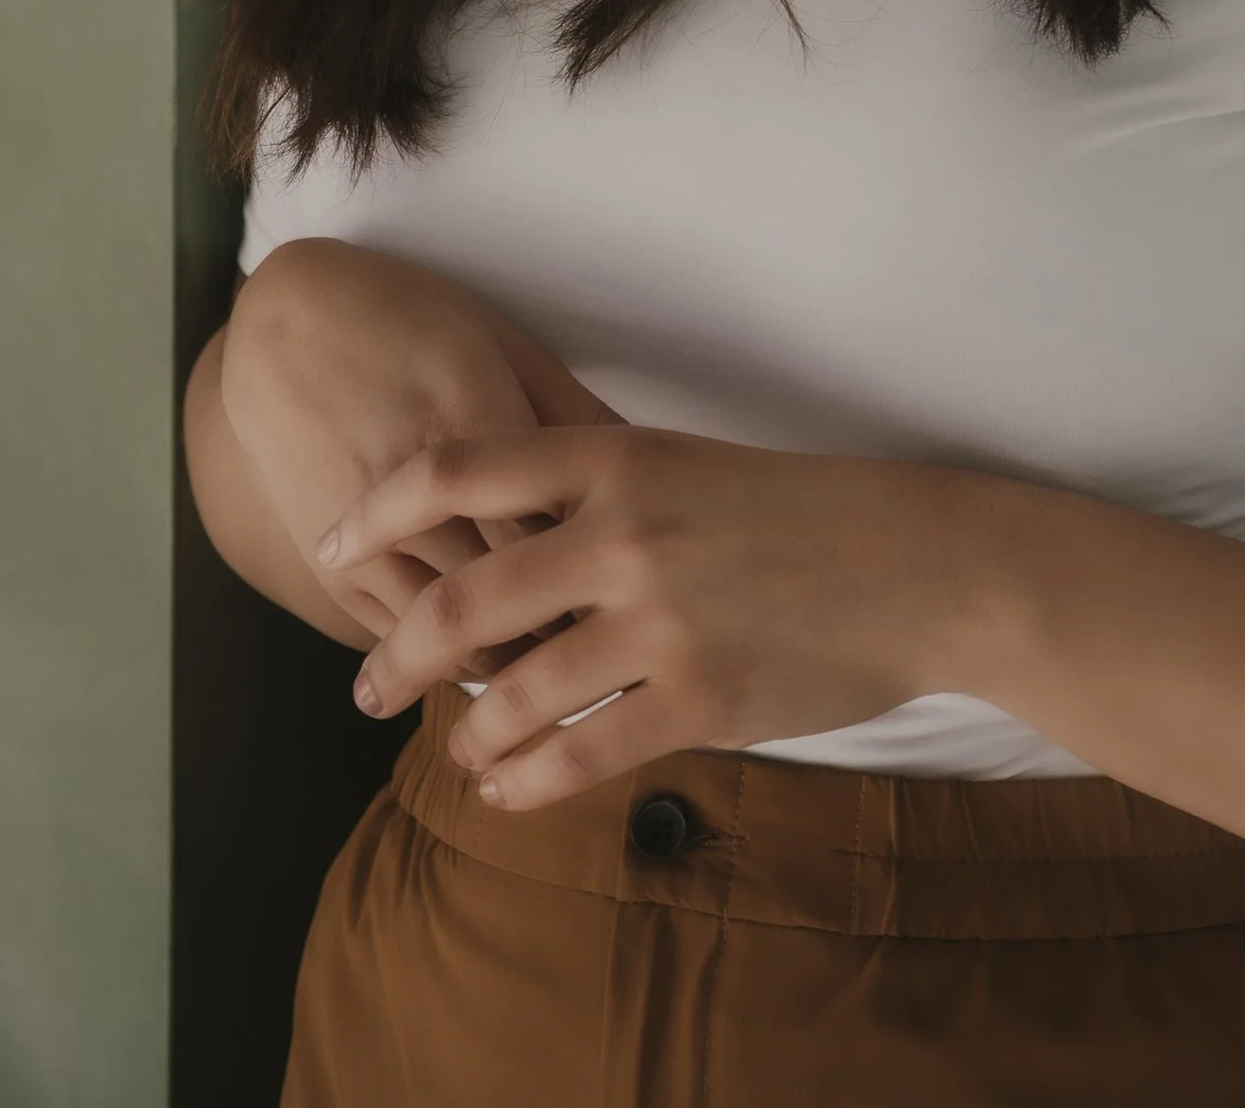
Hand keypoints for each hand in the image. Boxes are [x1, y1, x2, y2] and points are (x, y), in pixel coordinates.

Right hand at [218, 239, 616, 645]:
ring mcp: (365, 529)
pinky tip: (480, 669)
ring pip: (443, 636)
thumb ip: (575, 411)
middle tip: (612, 660)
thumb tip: (652, 470)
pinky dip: (437, 663)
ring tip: (553, 684)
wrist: (288, 324)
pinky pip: (389, 633)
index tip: (638, 610)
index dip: (596, 590)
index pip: (547, 542)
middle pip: (500, 601)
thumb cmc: (412, 320)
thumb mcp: (506, 344)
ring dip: (501, 668)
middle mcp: (416, 485)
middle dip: (559, 642)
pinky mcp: (327, 558)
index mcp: (476, 423)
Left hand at [324, 425, 984, 805]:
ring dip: (467, 733)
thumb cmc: (801, 511)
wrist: (915, 562)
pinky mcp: (697, 701)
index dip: (376, 509)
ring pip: (515, 693)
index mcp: (615, 458)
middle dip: (397, 652)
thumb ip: (598, 494)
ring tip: (454, 747)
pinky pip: (581, 756)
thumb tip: (503, 545)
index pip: (457, 468)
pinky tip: (508, 788)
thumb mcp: (689, 465)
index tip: (329, 547)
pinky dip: (527, 780)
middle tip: (363, 686)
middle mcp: (623, 534)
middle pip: (464, 600)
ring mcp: (658, 622)